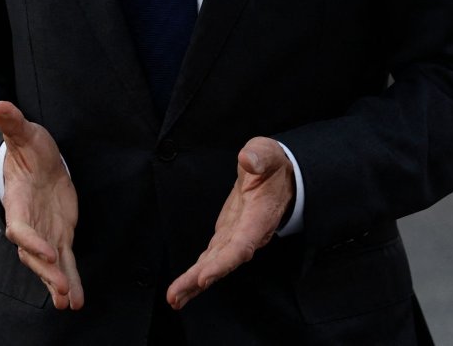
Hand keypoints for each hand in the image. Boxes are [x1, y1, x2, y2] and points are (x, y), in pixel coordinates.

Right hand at [0, 101, 84, 310]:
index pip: (21, 228)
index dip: (32, 242)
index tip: (49, 253)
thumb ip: (12, 124)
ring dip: (57, 283)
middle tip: (61, 288)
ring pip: (50, 265)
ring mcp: (45, 234)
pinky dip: (70, 281)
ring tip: (69, 303)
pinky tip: (77, 301)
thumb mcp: (24, 134)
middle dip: (47, 272)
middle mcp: (29, 224)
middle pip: (34, 254)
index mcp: (18, 203)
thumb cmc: (28, 147)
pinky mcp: (60, 237)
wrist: (35, 162)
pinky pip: (65, 264)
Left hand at [166, 137, 293, 309]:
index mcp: (258, 217)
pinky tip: (183, 289)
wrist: (279, 175)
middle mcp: (247, 234)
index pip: (241, 244)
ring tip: (174, 300)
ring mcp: (235, 237)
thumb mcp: (268, 153)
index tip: (204, 277)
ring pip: (214, 264)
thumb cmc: (272, 165)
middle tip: (175, 297)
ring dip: (193, 283)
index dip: (223, 262)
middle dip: (199, 280)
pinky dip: (197, 274)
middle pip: (223, 262)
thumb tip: (248, 159)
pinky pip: (211, 258)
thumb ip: (260, 156)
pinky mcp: (225, 236)